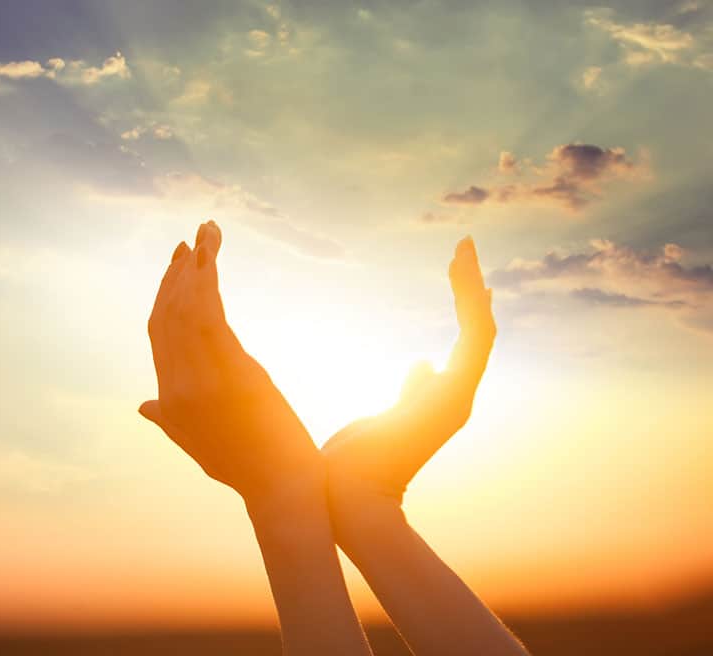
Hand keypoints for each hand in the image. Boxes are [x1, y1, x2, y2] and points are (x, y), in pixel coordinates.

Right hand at [139, 221, 321, 502]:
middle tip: (187, 241)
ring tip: (205, 234)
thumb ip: (167, 420)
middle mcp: (176, 386)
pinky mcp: (231, 373)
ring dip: (195, 268)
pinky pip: (210, 316)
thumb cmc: (247, 468)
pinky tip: (212, 259)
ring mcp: (201, 380)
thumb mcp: (197, 443)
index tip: (175, 266)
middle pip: (167, 316)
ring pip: (187, 310)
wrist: (280, 491)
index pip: (158, 334)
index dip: (162, 296)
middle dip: (175, 274)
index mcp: (168, 399)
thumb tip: (142, 406)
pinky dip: (208, 282)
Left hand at [323, 237, 495, 503]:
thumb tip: (422, 363)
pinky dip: (470, 304)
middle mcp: (456, 396)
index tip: (466, 278)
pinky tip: (465, 274)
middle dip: (470, 289)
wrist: (349, 499)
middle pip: (476, 332)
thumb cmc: (356, 464)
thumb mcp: (383, 416)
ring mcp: (459, 396)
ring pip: (479, 330)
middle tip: (464, 249)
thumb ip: (411, 391)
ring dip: (471, 287)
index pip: (465, 344)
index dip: (467, 307)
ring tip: (463, 248)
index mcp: (441, 399)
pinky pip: (473, 339)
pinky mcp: (454, 395)